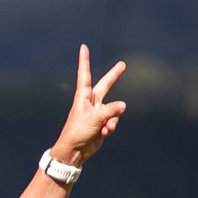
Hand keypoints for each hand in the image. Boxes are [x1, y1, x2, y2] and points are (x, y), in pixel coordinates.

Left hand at [49, 44, 126, 167]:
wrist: (74, 150)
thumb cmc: (78, 131)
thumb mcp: (94, 118)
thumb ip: (110, 110)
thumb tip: (123, 105)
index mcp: (83, 96)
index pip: (85, 74)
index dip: (85, 60)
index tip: (83, 47)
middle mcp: (91, 102)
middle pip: (105, 85)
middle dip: (114, 76)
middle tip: (123, 64)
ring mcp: (97, 112)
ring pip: (114, 109)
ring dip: (112, 119)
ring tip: (104, 128)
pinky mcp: (102, 123)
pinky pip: (113, 121)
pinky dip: (110, 127)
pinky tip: (104, 133)